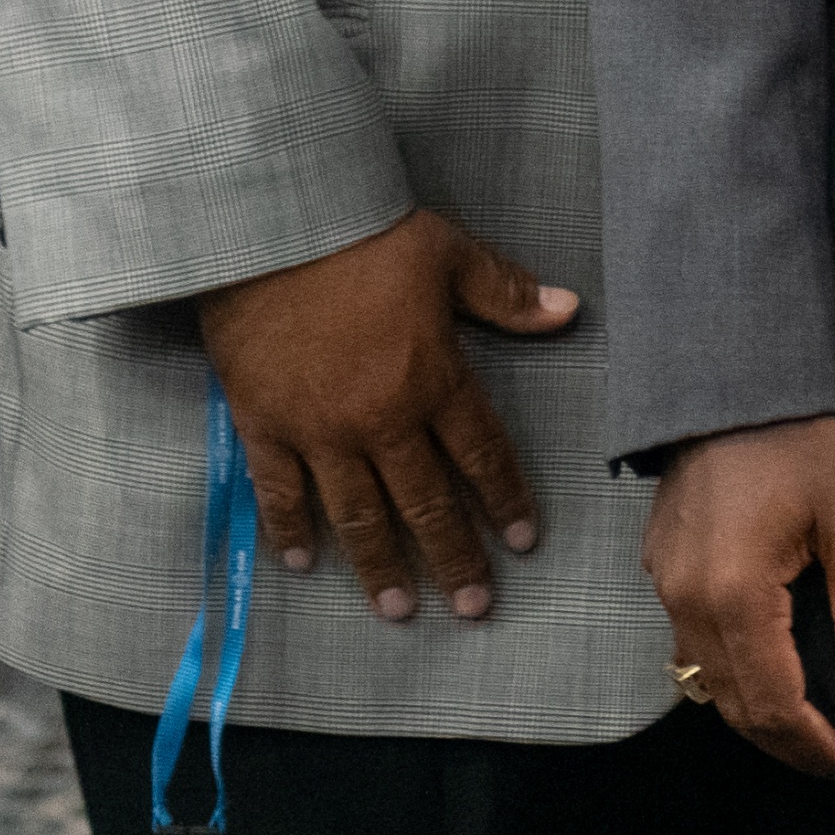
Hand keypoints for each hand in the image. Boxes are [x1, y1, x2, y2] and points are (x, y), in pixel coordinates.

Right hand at [192, 209, 582, 622]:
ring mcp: (320, 430)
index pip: (481, 455)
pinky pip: (280, 490)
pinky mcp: (265, 424)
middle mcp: (382, 419)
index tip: (522, 542)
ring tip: (397, 610)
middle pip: (425, 503)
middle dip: (453, 559)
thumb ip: (505, 293)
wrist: (272, 225)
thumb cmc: (365, 234)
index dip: (504, 500)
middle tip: (473, 607)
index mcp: (434, 379)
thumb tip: (569, 309)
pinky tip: (303, 563)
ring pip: (358, 514)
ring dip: (380, 565)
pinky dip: (290, 529)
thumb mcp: (449, 253)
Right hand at [646, 413, 834, 779]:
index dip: (814, 746)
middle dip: (785, 742)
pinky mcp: (660, 561)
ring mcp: (665, 579)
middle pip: (733, 705)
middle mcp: (686, 597)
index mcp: (735, 593)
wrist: (737, 368)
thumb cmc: (806, 434)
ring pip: (705, 678)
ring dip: (756, 711)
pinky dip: (730, 669)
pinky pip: (690, 639)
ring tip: (811, 723)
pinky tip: (773, 664)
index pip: (772, 705)